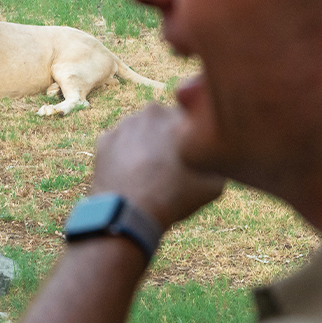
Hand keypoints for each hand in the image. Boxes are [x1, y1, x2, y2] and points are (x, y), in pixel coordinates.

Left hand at [92, 104, 224, 228]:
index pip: (190, 117)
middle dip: (166, 138)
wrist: (131, 210)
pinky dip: (123, 157)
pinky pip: (118, 145)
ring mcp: (124, 124)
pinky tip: (130, 176)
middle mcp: (152, 112)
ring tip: (148, 174)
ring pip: (138, 132)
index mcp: (181, 115)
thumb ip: (218, 159)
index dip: (191, 136)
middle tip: (169, 165)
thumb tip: (217, 154)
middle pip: (162, 123)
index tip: (190, 153)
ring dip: (143, 146)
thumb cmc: (176, 196)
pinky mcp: (104, 140)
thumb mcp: (216, 182)